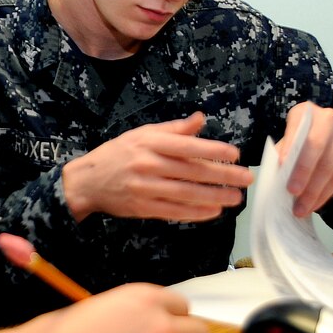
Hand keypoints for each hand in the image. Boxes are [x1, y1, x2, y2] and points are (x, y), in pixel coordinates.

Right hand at [61, 112, 252, 221]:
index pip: (188, 146)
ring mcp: (145, 188)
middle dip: (223, 176)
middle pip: (192, 171)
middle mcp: (148, 165)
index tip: (235, 154)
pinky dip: (196, 212)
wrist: (88, 181)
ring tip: (235, 198)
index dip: (213, 150)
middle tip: (245, 179)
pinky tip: (213, 211)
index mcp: (149, 143)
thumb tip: (200, 119)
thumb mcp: (142, 134)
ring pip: (187, 193)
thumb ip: (173, 129)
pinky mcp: (143, 207)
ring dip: (215, 197)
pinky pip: (175, 211)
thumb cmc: (117, 154)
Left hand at [277, 102, 332, 216]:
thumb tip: (276, 176)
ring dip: (315, 190)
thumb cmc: (302, 142)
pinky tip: (316, 204)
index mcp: (305, 112)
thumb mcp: (290, 142)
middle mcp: (329, 118)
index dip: (290, 146)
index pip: (297, 129)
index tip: (282, 165)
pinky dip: (327, 193)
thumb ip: (283, 153)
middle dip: (303, 172)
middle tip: (292, 192)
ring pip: (330, 165)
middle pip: (316, 147)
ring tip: (302, 207)